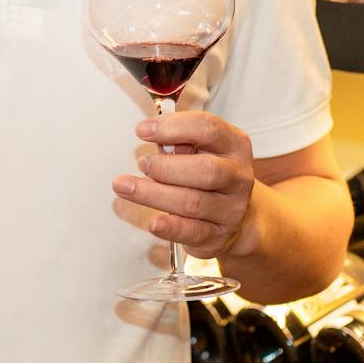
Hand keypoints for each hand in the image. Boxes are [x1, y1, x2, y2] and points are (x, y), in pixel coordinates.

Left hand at [112, 110, 255, 259]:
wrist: (235, 216)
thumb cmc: (208, 173)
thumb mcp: (201, 148)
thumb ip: (180, 141)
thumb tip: (154, 138)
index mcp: (234, 145)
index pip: (208, 129)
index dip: (173, 127)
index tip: (142, 130)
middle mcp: (238, 176)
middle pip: (205, 170)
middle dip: (165, 166)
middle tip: (141, 164)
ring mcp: (231, 209)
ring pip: (193, 202)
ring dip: (154, 194)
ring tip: (125, 187)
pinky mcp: (218, 235)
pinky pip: (193, 232)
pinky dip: (171, 227)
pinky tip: (153, 222)